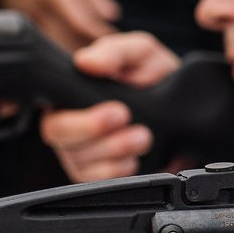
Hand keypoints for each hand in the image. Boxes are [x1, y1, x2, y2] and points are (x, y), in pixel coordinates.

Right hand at [0, 0, 121, 50]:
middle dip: (89, 48)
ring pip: (55, 47)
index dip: (100, 34)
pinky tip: (73, 49)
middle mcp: (37, 8)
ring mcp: (25, 21)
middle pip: (68, 40)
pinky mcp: (19, 30)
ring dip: (75, 51)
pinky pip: (44, 46)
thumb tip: (110, 14)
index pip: (80, 21)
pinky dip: (60, 49)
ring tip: (94, 53)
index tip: (116, 41)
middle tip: (109, 53)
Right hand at [37, 31, 180, 180]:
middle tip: (125, 117)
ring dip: (113, 150)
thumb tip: (87, 62)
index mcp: (71, 90)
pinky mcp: (97, 172)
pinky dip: (116, 170)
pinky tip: (134, 158)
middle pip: (56, 133)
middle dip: (91, 129)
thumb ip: (115, 52)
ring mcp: (81, 150)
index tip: (113, 108)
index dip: (74, 111)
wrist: (184, 108)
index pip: (49, 101)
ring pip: (77, 159)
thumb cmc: (153, 76)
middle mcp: (69, 121)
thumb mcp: (140, 54)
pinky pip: (95, 179)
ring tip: (143, 136)